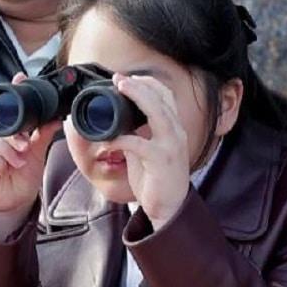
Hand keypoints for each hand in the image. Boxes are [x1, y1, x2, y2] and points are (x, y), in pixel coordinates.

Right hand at [0, 74, 61, 239]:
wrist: (15, 201)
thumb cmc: (23, 175)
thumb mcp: (37, 153)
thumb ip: (43, 134)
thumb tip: (56, 118)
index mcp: (5, 130)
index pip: (7, 108)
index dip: (12, 93)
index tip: (20, 77)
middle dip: (13, 133)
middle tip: (25, 145)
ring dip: (9, 151)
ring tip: (19, 161)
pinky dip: (0, 161)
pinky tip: (7, 168)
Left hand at [86, 73, 191, 229]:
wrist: (169, 208)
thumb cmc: (157, 178)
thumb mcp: (146, 149)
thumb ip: (138, 133)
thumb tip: (117, 122)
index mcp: (173, 128)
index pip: (166, 96)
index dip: (148, 83)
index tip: (127, 78)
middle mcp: (176, 133)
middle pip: (162, 98)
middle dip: (140, 85)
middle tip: (119, 78)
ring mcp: (171, 146)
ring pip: (158, 113)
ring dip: (138, 98)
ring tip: (120, 89)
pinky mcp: (161, 161)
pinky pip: (140, 144)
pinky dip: (123, 138)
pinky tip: (110, 140)